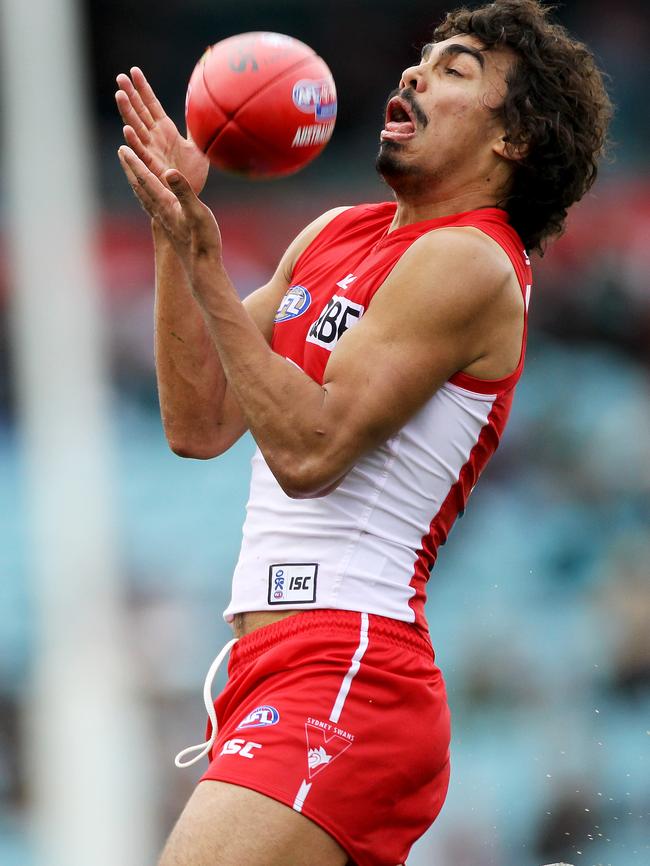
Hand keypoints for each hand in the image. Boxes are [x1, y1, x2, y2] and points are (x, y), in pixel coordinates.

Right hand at [115, 67, 208, 194]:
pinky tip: (127, 129)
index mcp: (164, 129)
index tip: (134, 71)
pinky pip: (141, 152)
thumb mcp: (199, 147)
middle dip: (130, 94)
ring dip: (127, 112)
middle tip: (120, 77)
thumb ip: (196, 129)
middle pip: (139, 111)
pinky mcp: (151, 166)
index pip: (151, 104)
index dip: (143, 88)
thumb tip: (203, 112)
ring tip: (120, 94)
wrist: (189, 195)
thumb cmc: (193, 174)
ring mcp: (150, 150)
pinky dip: (134, 141)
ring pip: (136, 127)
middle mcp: (154, 137)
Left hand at [118, 145, 221, 291]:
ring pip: (145, 196)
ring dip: (136, 180)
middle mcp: (160, 211)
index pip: (147, 179)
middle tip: (121, 151)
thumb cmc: (203, 241)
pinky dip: (147, 194)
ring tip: (132, 169)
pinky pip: (153, 205)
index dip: (135, 162)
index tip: (123, 147)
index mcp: (166, 204)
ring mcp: (164, 220)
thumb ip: (184, 191)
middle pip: (140, 186)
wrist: (202, 269)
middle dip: (131, 167)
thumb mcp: (198, 212)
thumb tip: (170, 172)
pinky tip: (150, 196)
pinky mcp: (170, 227)